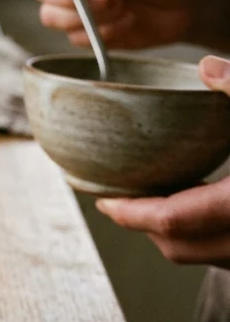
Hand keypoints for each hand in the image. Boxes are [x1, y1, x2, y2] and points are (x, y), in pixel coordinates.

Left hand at [96, 56, 229, 266]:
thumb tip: (206, 66)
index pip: (172, 220)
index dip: (130, 213)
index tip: (103, 200)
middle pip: (178, 247)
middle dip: (144, 225)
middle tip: (118, 200)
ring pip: (201, 255)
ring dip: (174, 232)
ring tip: (153, 198)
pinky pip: (223, 252)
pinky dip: (203, 234)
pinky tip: (197, 201)